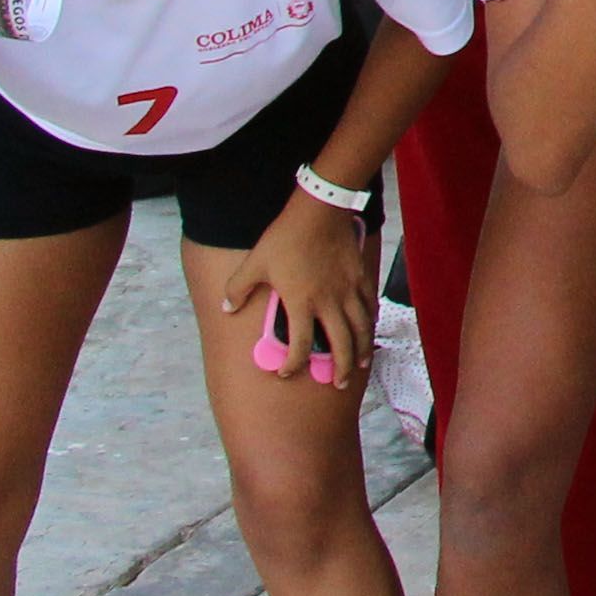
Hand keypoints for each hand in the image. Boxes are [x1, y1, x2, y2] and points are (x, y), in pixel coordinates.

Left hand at [218, 197, 371, 388]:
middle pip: (341, 344)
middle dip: (341, 369)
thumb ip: (237, 289)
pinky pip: (368, 306)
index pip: (300, 345)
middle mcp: (328, 303)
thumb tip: (226, 308)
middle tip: (338, 383)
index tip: (287, 371)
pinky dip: (369, 322)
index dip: (293, 364)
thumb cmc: (285, 238)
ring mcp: (347, 291)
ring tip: (360, 365)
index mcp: (301, 303)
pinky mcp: (359, 278)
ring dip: (361, 350)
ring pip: (360, 329)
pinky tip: (368, 329)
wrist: (319, 212)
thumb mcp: (254, 263)